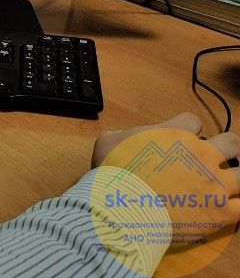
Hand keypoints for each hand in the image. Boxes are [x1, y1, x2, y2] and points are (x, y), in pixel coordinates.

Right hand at [89, 112, 239, 273]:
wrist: (121, 207)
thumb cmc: (112, 171)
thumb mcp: (108, 141)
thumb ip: (125, 134)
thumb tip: (127, 138)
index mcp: (176, 134)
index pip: (193, 120)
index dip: (186, 129)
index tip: (179, 140)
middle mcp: (202, 155)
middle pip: (232, 142)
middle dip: (225, 147)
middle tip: (214, 158)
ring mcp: (216, 184)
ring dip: (236, 177)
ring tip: (226, 184)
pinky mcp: (221, 212)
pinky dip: (237, 206)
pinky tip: (229, 207)